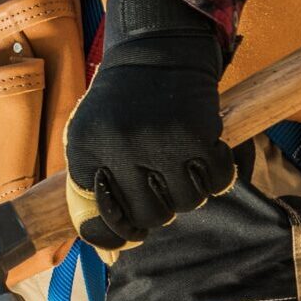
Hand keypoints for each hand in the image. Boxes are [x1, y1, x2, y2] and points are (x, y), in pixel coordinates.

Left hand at [64, 0, 238, 251]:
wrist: (153, 53)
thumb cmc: (118, 104)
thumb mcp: (87, 135)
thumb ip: (91, 184)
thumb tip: (107, 247)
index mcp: (84, 146)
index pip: (101, 214)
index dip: (117, 224)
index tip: (127, 222)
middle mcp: (118, 146)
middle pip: (149, 217)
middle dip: (157, 211)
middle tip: (158, 188)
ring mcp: (159, 141)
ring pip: (186, 204)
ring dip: (187, 193)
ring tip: (178, 167)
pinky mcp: (197, 134)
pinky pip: (217, 183)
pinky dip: (216, 177)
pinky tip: (202, 158)